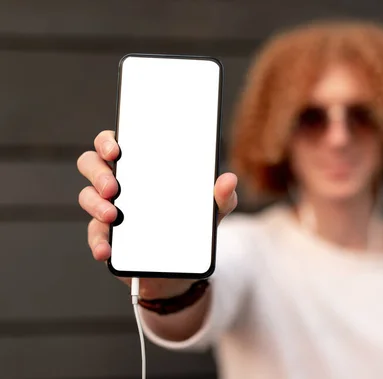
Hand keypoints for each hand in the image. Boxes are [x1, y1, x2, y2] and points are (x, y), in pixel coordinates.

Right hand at [76, 130, 237, 298]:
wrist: (182, 266)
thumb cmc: (192, 224)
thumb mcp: (212, 209)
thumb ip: (221, 195)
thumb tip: (229, 180)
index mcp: (141, 166)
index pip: (114, 143)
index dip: (108, 141)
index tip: (116, 150)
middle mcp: (119, 182)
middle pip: (91, 163)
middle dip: (98, 172)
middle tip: (113, 186)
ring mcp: (108, 208)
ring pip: (87, 197)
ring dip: (95, 204)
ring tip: (112, 215)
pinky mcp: (106, 237)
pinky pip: (94, 236)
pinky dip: (98, 242)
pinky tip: (106, 249)